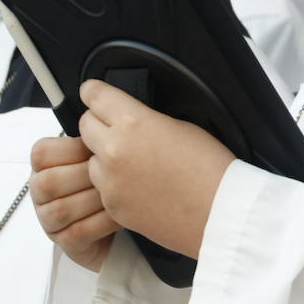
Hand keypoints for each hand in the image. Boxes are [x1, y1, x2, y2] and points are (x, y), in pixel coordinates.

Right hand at [29, 136, 118, 272]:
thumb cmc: (111, 173)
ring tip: (120, 192)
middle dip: (85, 175)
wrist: (123, 213)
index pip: (41, 153)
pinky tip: (122, 214)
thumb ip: (93, 132)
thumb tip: (98, 98)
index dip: (71, 148)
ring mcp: (49, 220)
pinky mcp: (64, 243)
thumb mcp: (100, 149)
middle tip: (113, 171)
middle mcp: (41, 192)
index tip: (97, 147)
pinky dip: (102, 222)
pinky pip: (77, 233)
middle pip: (48, 183)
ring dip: (94, 199)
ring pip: (61, 210)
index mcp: (45, 164)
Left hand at [79, 79, 235, 258]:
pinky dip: (114, 184)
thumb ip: (146, 119)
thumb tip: (131, 119)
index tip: (93, 92)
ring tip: (133, 163)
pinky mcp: (113, 206)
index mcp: (133, 122)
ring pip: (91, 159)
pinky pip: (103, 187)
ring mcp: (110, 182)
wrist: (217, 212)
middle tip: (116, 127)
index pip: (94, 96)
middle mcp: (114, 150)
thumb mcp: (180, 126)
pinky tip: (139, 185)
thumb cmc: (209, 168)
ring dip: (104, 156)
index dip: (94, 91)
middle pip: (85, 125)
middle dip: (98, 123)